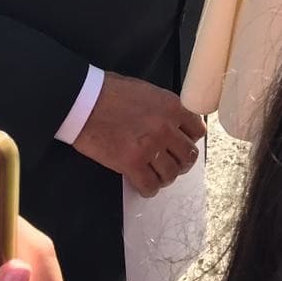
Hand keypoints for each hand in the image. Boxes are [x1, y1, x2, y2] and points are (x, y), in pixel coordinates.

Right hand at [71, 72, 204, 196]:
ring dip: (165, 177)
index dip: (189, 140)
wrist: (83, 100)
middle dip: (181, 162)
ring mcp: (150, 147)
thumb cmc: (110, 92)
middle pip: (189, 156)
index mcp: (172, 107)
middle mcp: (166, 128)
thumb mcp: (148, 91)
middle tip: (171, 163)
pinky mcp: (131, 163)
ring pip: (172, 173)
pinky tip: (143, 184)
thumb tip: (174, 123)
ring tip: (156, 175)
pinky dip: (148, 188)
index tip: (181, 144)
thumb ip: (165, 108)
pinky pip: (150, 185)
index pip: (198, 131)